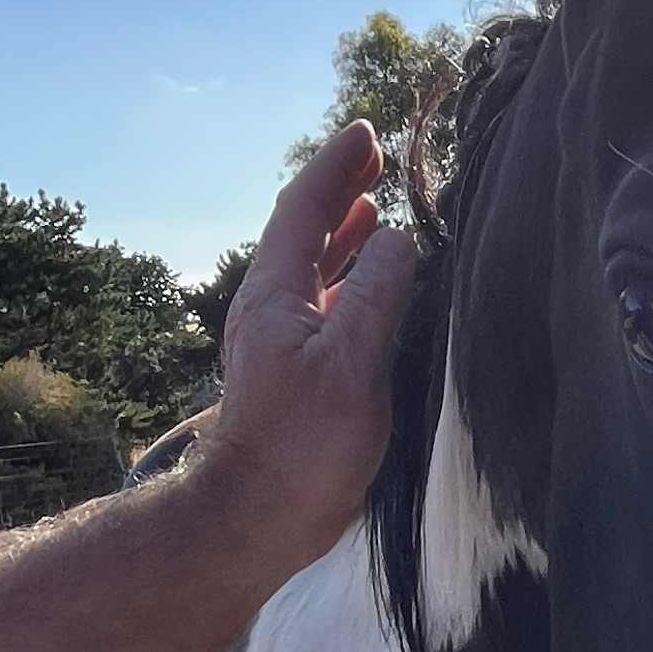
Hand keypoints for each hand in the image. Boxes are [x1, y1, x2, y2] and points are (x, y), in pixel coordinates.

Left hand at [180, 120, 418, 576]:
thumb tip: (397, 236)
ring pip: (310, 266)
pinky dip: (346, 276)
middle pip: (302, 229)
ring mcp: (277, 340)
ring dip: (341, 232)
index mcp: (278, 293)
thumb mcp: (352, 365)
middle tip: (374, 156)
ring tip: (373, 206)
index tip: (366, 132)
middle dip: (338, 189)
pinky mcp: (290, 373)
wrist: (255, 519)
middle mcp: (270, 306)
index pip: (304, 208)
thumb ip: (378, 294)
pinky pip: (320, 302)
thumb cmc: (304, 447)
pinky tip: (367, 285)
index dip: (335, 167)